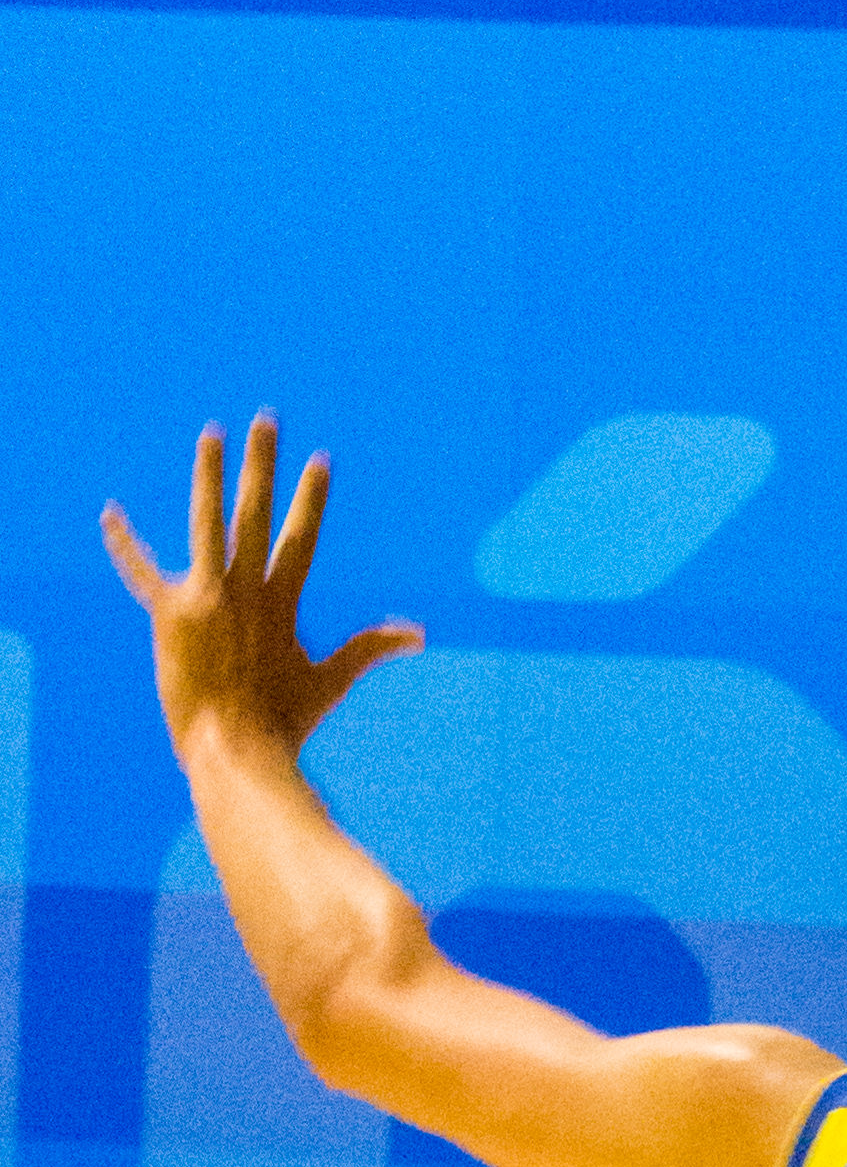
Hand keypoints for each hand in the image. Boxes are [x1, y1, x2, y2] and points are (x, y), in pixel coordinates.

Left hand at [103, 414, 420, 764]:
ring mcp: (207, 597)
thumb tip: (418, 632)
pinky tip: (109, 514)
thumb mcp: (329, 680)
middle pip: (255, 513)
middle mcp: (246, 588)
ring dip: (210, 475)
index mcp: (282, 601)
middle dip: (262, 463)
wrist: (234, 747)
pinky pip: (142, 571)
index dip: (311, 498)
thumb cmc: (283, 721)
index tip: (319, 459)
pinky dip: (125, 543)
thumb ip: (369, 648)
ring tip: (212, 434)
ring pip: (208, 522)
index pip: (300, 536)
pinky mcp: (170, 613)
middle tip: (265, 419)